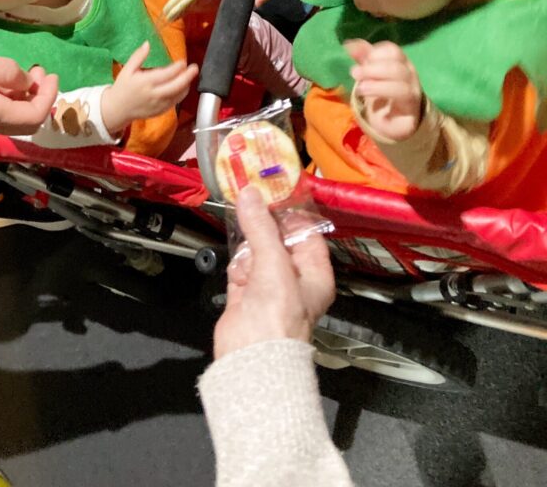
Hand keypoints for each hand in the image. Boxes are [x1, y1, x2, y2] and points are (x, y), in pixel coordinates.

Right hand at [0, 47, 59, 134]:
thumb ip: (5, 73)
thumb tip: (26, 83)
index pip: (34, 117)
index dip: (48, 97)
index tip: (49, 73)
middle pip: (25, 124)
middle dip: (39, 99)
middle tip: (39, 72)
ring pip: (9, 119)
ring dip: (22, 98)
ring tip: (22, 72)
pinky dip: (5, 99)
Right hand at [100, 41, 197, 134]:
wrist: (117, 109)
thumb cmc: (122, 87)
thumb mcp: (127, 70)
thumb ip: (138, 56)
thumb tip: (147, 44)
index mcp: (145, 82)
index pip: (166, 74)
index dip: (177, 68)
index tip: (183, 61)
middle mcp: (154, 94)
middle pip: (176, 86)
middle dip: (188, 76)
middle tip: (195, 68)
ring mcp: (159, 104)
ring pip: (178, 95)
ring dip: (186, 84)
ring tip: (189, 75)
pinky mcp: (161, 111)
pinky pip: (175, 102)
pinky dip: (182, 93)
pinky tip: (182, 86)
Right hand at [213, 187, 334, 358]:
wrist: (251, 360)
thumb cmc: (277, 317)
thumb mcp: (273, 263)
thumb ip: (260, 227)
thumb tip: (250, 195)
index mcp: (314, 274)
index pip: (306, 233)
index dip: (290, 213)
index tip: (272, 193)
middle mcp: (294, 280)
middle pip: (278, 240)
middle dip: (263, 227)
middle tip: (250, 204)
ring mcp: (269, 288)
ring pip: (256, 251)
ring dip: (248, 249)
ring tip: (246, 250)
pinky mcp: (246, 295)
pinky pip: (240, 267)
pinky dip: (237, 266)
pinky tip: (238, 273)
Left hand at [345, 39, 422, 140]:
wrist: (395, 123)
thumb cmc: (383, 93)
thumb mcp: (371, 74)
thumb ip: (362, 59)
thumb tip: (349, 43)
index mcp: (400, 62)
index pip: (392, 50)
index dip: (375, 52)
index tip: (359, 59)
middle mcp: (409, 73)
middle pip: (396, 64)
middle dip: (372, 68)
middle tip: (354, 73)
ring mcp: (413, 89)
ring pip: (400, 80)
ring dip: (377, 84)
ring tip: (360, 88)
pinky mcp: (412, 107)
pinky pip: (403, 96)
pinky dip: (385, 95)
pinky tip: (372, 105)